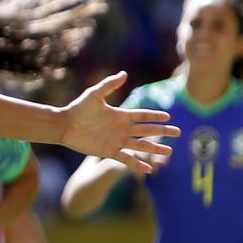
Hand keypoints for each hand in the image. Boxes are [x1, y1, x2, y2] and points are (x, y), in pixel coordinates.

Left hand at [59, 72, 179, 174]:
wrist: (64, 126)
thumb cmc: (78, 109)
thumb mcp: (95, 94)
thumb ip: (109, 85)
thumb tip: (124, 74)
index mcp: (120, 115)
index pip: (142, 116)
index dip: (155, 116)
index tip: (169, 117)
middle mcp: (121, 128)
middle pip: (147, 131)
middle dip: (162, 132)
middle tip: (178, 133)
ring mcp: (116, 141)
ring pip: (140, 145)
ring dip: (154, 148)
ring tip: (169, 151)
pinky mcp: (109, 151)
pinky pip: (127, 158)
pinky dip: (138, 164)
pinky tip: (149, 168)